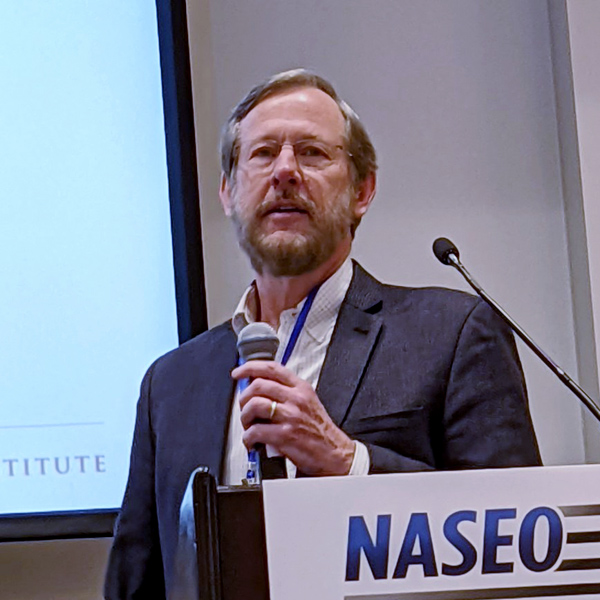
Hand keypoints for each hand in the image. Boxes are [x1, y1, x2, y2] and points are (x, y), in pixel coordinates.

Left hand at [232, 360, 354, 475]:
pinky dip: (248, 438)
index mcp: (301, 388)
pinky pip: (255, 431)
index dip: (250, 367)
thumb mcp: (307, 402)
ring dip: (245, 417)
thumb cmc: (319, 431)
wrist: (335, 454)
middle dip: (244, 397)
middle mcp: (296, 398)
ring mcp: (290, 416)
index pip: (272, 368)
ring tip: (249, 426)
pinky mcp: (285, 435)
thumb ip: (287, 393)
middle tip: (244, 408)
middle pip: (258, 385)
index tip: (238, 373)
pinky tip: (253, 443)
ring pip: (254, 405)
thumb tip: (259, 390)